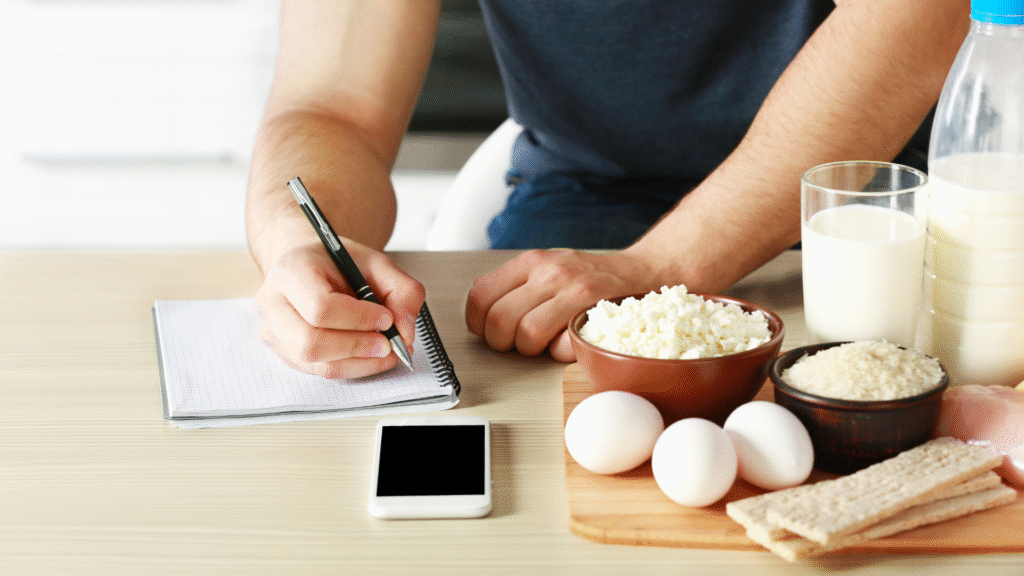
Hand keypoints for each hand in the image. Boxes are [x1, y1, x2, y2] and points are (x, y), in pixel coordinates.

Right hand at [253, 240, 424, 378]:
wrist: (307, 265)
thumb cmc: (336, 263)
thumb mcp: (377, 263)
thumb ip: (402, 291)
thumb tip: (405, 331)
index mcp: (292, 269)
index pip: (320, 307)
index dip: (359, 319)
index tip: (386, 318)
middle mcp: (273, 301)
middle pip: (310, 342)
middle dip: (357, 347)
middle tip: (387, 343)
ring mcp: (272, 330)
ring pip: (314, 363)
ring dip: (357, 361)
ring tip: (383, 350)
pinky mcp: (282, 351)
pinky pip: (318, 371)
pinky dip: (351, 367)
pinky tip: (368, 355)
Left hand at [465, 249, 655, 361]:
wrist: (641, 273)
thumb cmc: (588, 278)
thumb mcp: (546, 267)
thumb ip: (514, 286)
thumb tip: (482, 316)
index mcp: (531, 262)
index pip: (480, 296)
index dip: (480, 323)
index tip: (491, 331)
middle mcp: (550, 272)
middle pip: (499, 321)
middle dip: (503, 343)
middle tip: (517, 343)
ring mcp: (575, 291)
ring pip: (527, 335)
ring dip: (532, 349)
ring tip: (544, 342)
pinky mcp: (597, 313)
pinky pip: (563, 347)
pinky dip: (562, 353)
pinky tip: (569, 342)